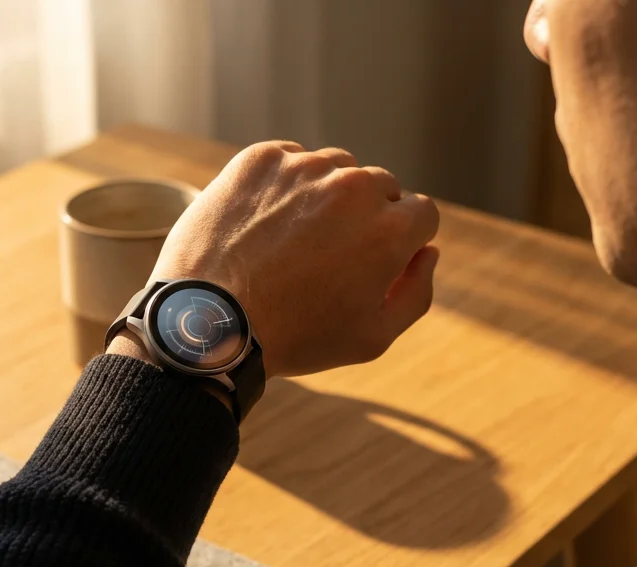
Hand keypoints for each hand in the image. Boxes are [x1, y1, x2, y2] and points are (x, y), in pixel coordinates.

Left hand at [147, 141, 440, 377]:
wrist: (208, 321)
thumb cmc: (293, 337)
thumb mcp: (372, 338)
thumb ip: (416, 292)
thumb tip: (427, 252)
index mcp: (389, 230)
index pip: (422, 212)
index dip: (403, 239)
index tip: (375, 260)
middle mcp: (353, 188)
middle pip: (382, 187)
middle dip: (367, 216)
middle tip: (329, 255)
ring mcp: (305, 167)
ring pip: (337, 168)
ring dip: (328, 194)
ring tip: (295, 239)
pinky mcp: (261, 159)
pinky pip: (292, 160)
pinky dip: (286, 185)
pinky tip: (267, 222)